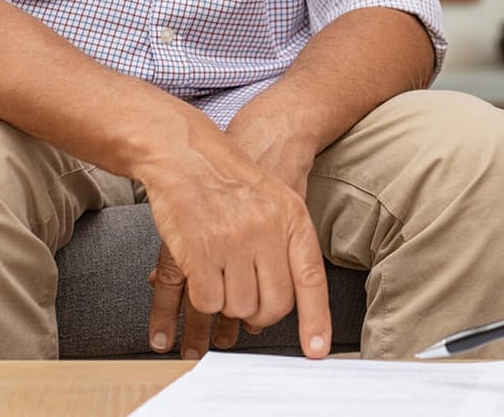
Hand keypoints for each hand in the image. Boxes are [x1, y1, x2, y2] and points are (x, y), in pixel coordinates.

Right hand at [141, 145, 329, 359]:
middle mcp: (267, 231)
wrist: (187, 153)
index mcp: (292, 220)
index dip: (316, 320)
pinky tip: (200, 276)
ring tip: (220, 278)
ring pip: (238, 307)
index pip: (311, 280)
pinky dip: (203, 298)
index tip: (316, 350)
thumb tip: (290, 300)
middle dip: (258, 315)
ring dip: (227, 304)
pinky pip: (207, 301)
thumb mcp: (276, 201)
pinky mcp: (199, 252)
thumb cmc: (231, 181)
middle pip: (273, 304)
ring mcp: (233, 242)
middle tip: (246, 306)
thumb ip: (287, 244)